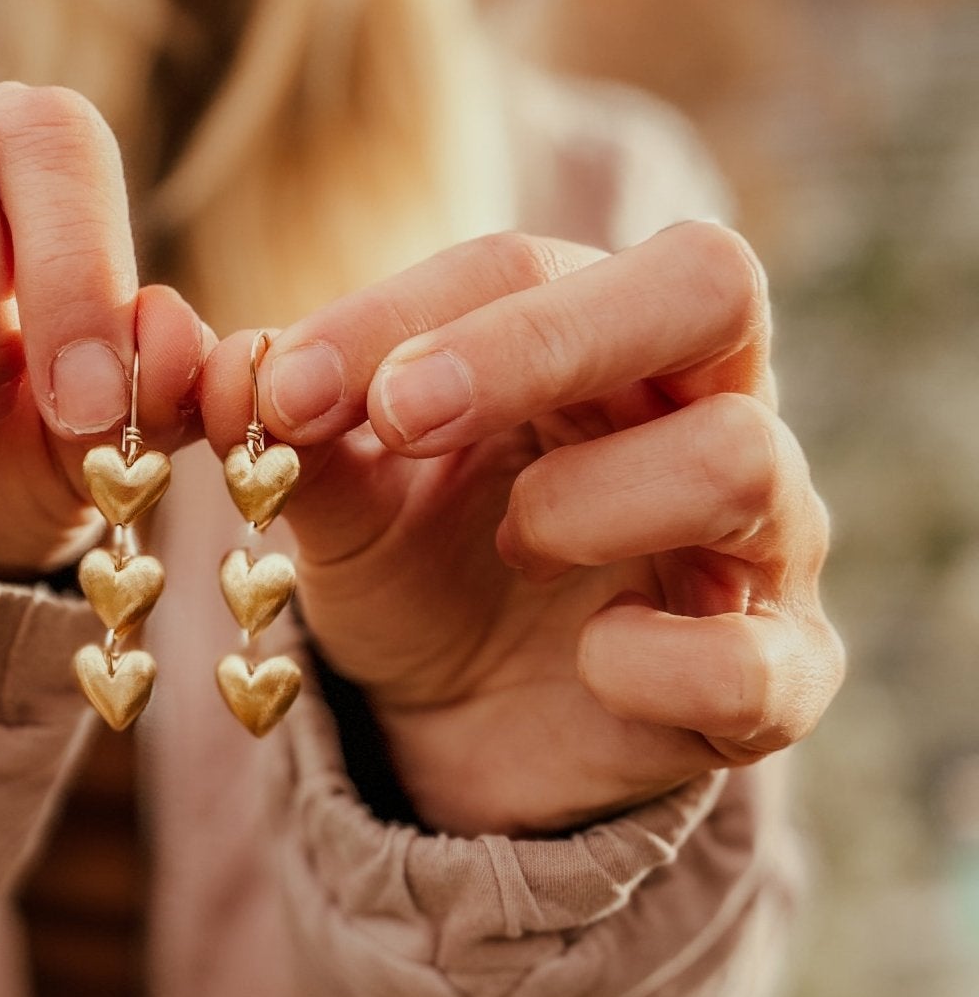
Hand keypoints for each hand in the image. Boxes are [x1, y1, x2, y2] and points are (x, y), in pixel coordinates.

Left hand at [201, 223, 843, 835]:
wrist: (468, 734)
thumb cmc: (422, 572)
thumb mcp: (343, 500)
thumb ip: (292, 430)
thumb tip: (216, 364)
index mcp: (598, 332)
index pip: (529, 262)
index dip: (403, 313)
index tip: (286, 391)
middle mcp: (708, 405)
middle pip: (708, 284)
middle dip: (542, 342)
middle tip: (403, 418)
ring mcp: (763, 540)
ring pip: (741, 460)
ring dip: (588, 500)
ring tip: (512, 545)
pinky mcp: (779, 675)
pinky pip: (756, 660)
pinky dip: (651, 662)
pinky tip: (588, 661)